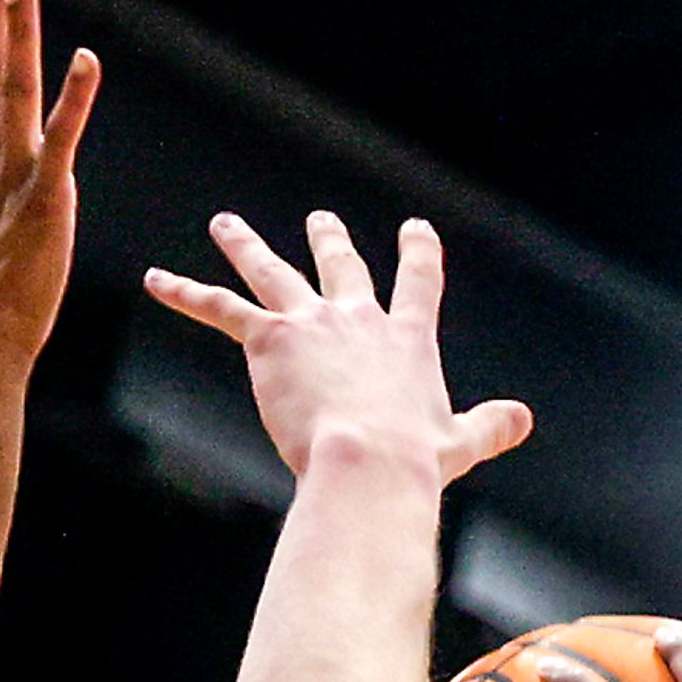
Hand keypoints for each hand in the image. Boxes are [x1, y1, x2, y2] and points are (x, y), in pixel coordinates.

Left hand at [145, 212, 532, 487]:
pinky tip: (156, 280)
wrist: (369, 462)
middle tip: (322, 218)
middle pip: (341, 266)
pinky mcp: (270, 338)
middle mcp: (359, 317)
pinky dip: (185, 292)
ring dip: (245, 246)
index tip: (415, 229)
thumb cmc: (413, 463)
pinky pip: (219, 308)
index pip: (417, 284)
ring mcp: (312, 321)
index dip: (417, 254)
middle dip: (330, 240)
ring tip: (226, 225)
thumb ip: (492, 426)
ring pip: (272, 272)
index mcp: (405, 340)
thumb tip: (524, 419)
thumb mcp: (460, 443)